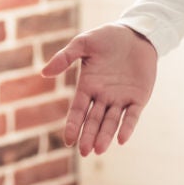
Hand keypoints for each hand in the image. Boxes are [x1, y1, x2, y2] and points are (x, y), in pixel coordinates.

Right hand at [41, 23, 156, 155]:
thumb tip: (44, 73)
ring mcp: (121, 99)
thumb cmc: (108, 37)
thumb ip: (65, 57)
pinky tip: (122, 139)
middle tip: (83, 151)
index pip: (78, 110)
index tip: (68, 141)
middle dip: (88, 135)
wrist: (136, 32)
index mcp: (88, 86)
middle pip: (94, 120)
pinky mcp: (139, 98)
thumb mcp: (83, 43)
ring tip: (98, 149)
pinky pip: (132, 116)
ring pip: (111, 122)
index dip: (73, 125)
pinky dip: (127, 127)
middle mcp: (103, 96)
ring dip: (105, 136)